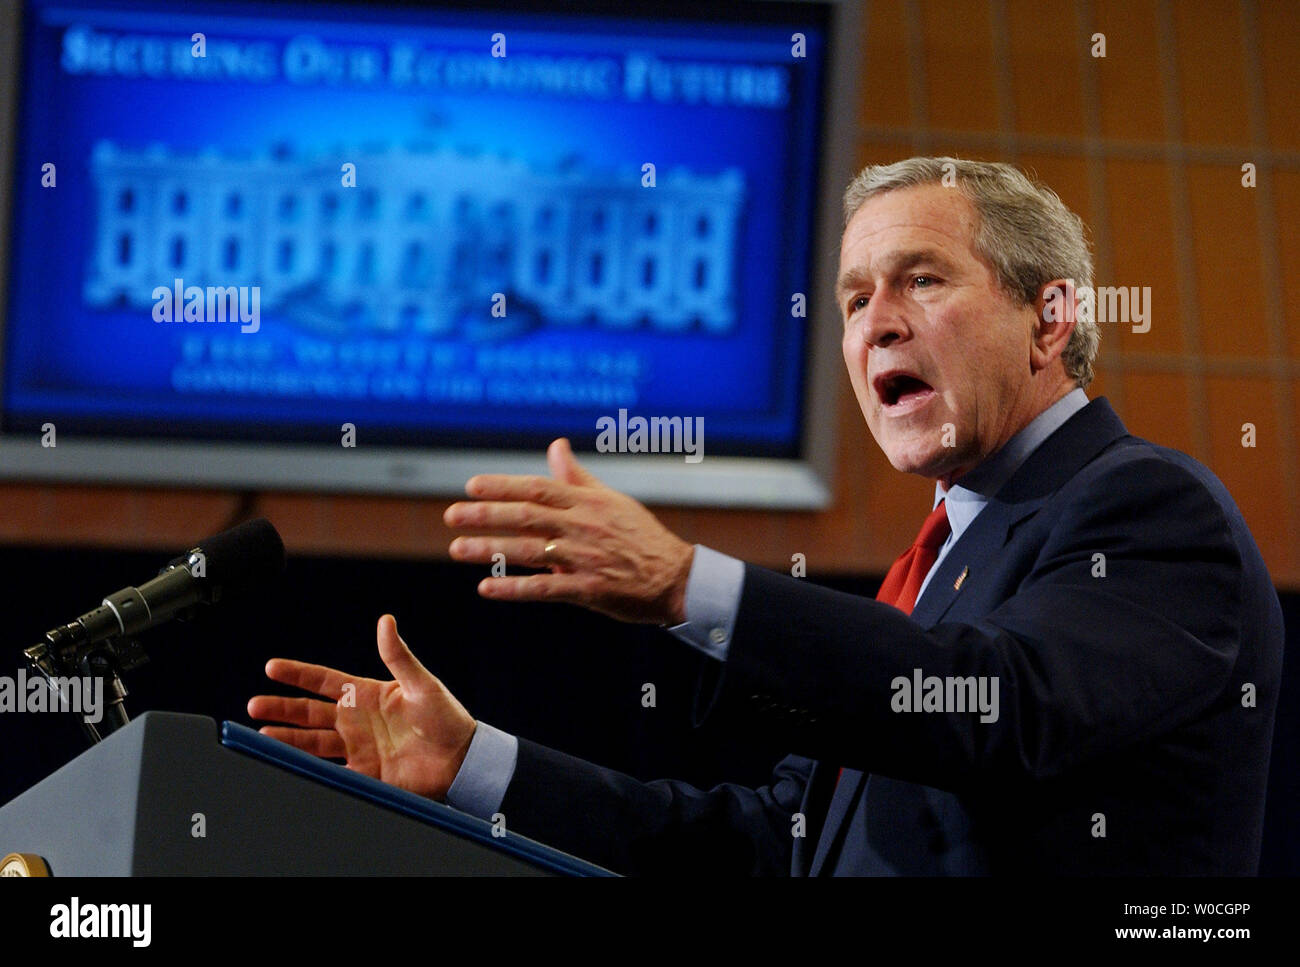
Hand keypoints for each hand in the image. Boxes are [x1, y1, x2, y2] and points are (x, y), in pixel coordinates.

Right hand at [246, 615, 475, 799]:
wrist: (461, 760)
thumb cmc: (446, 718)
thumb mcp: (421, 684)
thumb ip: (398, 656)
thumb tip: (385, 621)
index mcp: (367, 694)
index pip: (324, 681)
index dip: (298, 674)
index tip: (272, 667)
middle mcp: (357, 719)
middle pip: (310, 711)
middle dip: (281, 707)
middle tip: (254, 704)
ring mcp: (358, 746)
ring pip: (312, 740)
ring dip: (286, 736)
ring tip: (261, 733)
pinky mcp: (363, 772)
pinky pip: (328, 769)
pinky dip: (306, 766)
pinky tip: (287, 762)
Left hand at [444, 438, 694, 624]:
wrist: (677, 578)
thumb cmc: (641, 537)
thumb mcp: (611, 501)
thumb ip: (577, 477)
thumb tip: (556, 447)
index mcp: (588, 502)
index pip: (538, 488)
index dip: (503, 486)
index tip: (471, 486)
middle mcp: (583, 526)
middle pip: (527, 515)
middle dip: (486, 515)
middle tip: (451, 516)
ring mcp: (586, 558)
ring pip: (530, 550)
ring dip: (490, 549)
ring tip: (457, 549)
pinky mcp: (590, 589)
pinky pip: (546, 588)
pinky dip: (515, 588)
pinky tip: (487, 588)